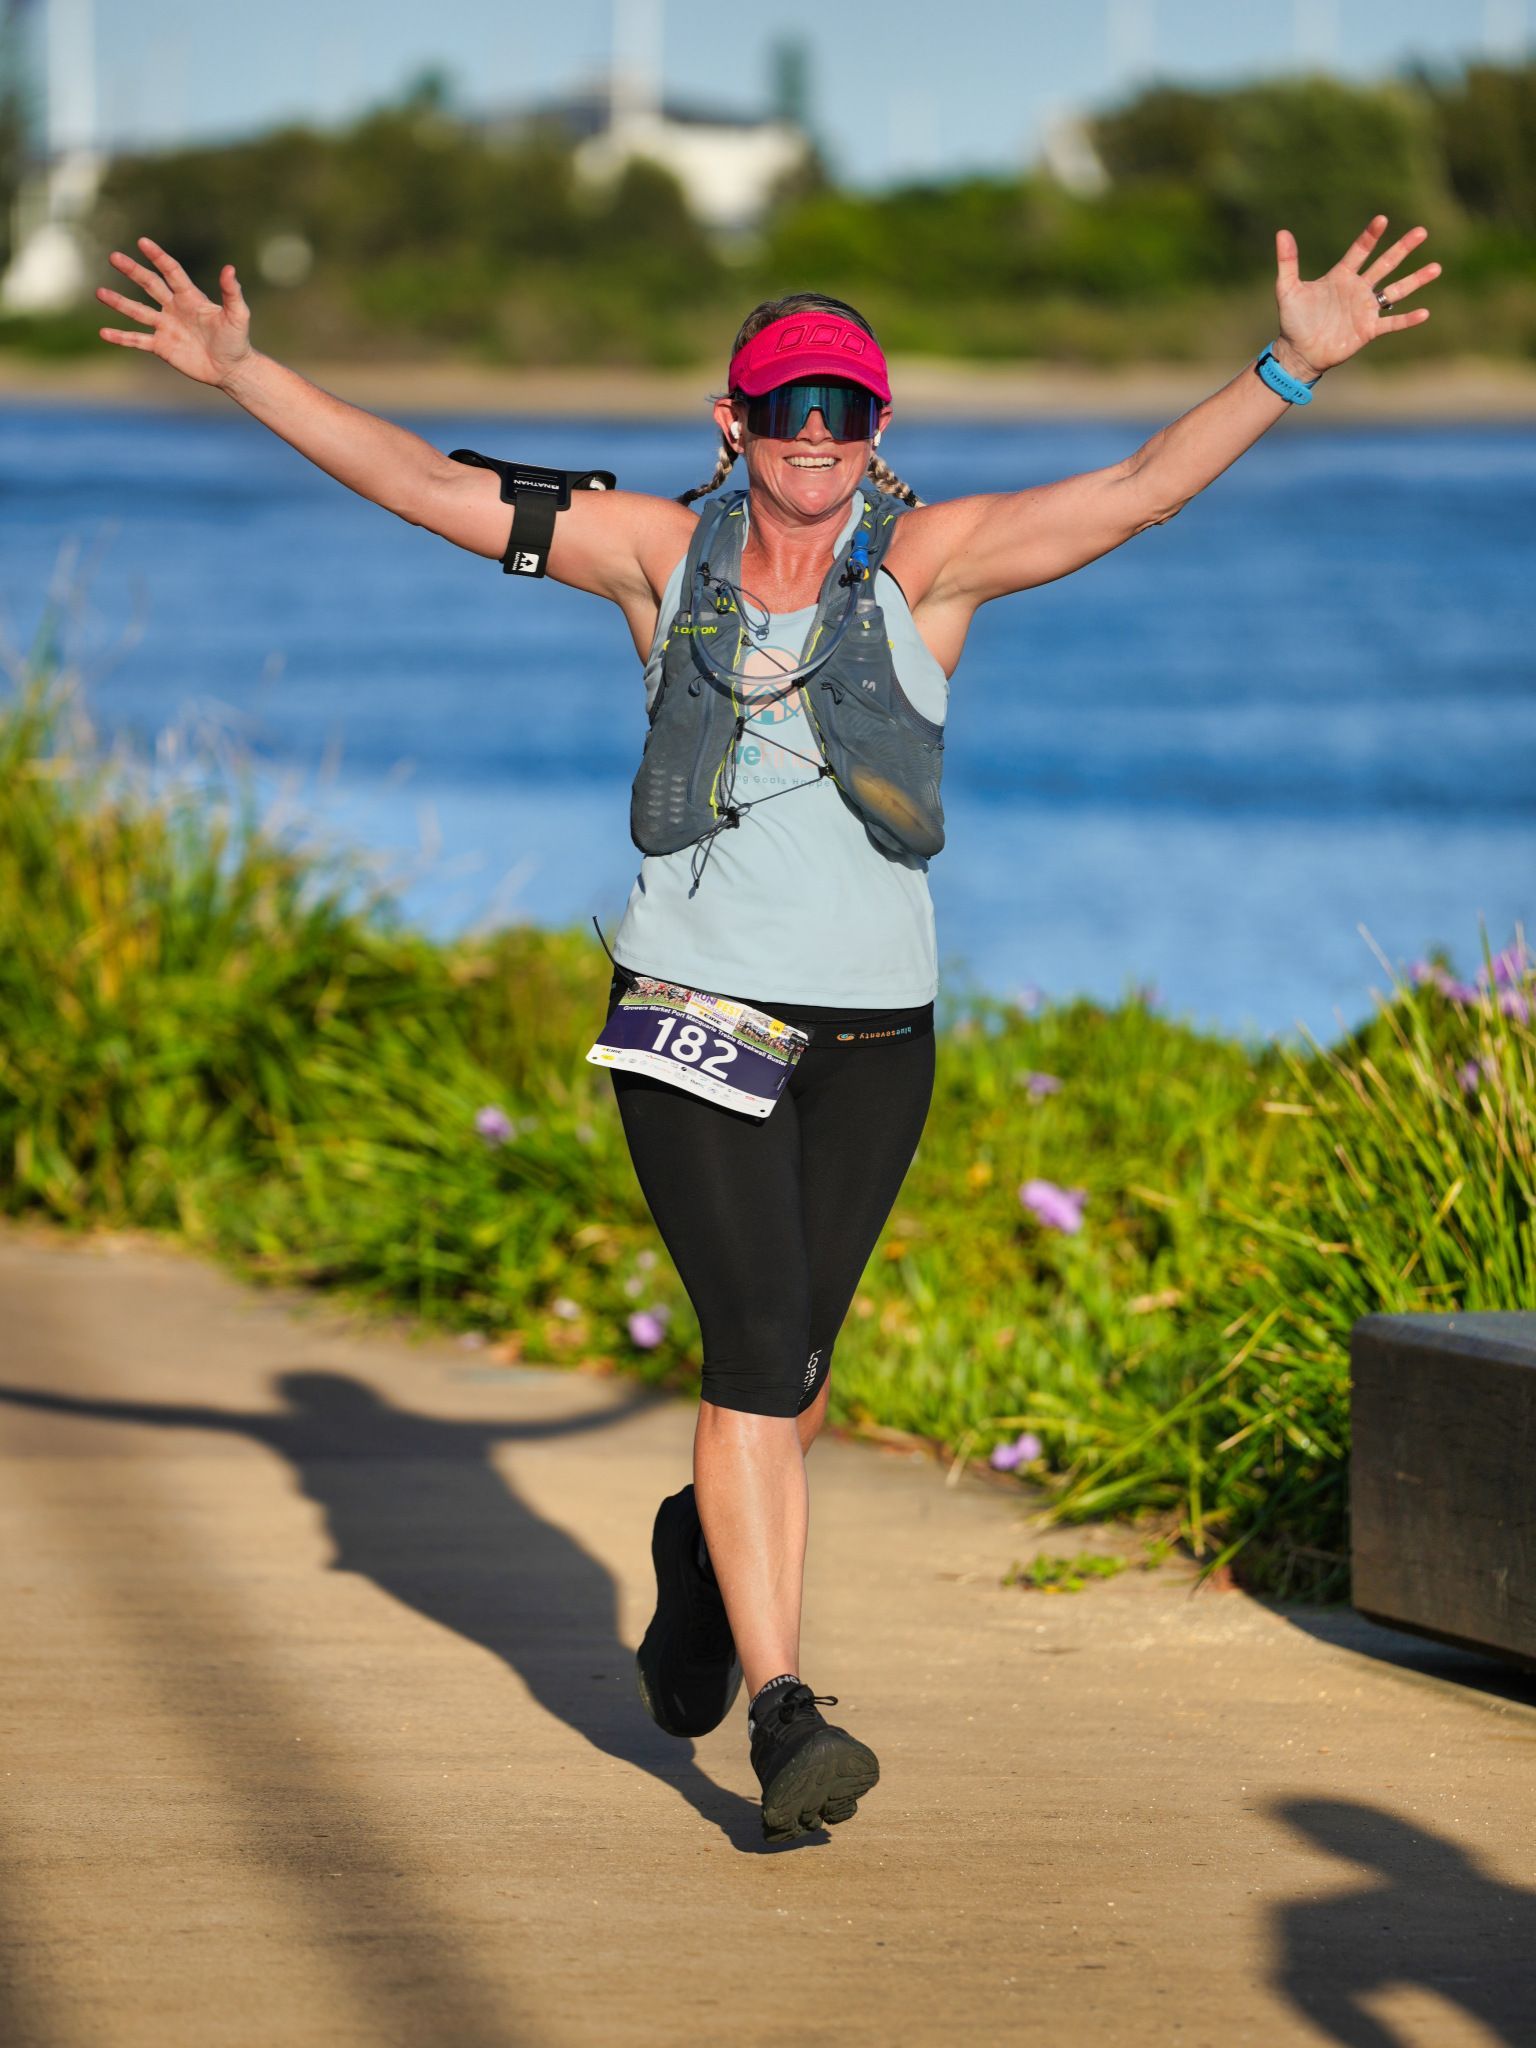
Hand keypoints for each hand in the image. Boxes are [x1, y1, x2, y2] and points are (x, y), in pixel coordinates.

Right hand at [95, 235, 253, 387]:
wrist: (231, 369)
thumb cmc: (237, 341)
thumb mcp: (238, 316)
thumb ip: (232, 293)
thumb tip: (229, 269)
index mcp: (191, 297)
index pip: (171, 272)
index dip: (158, 257)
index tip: (143, 242)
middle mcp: (174, 308)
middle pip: (149, 285)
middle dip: (132, 271)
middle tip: (114, 257)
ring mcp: (166, 327)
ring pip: (138, 311)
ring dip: (119, 302)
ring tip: (100, 292)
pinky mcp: (162, 347)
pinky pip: (138, 340)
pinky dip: (121, 338)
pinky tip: (104, 333)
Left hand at [1272, 215, 1440, 379]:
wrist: (1298, 352)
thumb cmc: (1293, 320)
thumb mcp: (1288, 289)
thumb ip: (1288, 261)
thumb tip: (1282, 232)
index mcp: (1341, 276)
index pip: (1360, 251)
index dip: (1370, 236)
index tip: (1382, 219)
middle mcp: (1358, 289)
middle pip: (1385, 264)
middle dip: (1402, 249)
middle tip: (1421, 232)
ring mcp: (1365, 309)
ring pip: (1396, 290)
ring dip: (1416, 279)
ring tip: (1436, 267)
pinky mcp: (1368, 330)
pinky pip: (1392, 322)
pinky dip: (1407, 319)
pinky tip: (1424, 312)